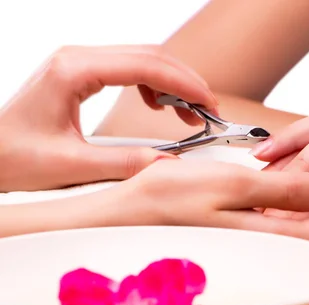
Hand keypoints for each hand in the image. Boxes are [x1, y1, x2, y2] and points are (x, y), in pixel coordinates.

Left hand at [0, 45, 217, 191]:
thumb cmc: (11, 157)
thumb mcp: (71, 166)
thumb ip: (125, 164)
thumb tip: (168, 163)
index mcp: (73, 72)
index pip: (144, 65)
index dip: (184, 83)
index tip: (209, 104)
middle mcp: (77, 59)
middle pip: (149, 55)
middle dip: (185, 81)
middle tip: (209, 110)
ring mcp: (78, 63)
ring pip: (142, 60)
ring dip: (172, 82)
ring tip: (190, 113)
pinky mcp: (80, 74)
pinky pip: (128, 69)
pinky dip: (153, 86)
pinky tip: (160, 106)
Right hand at [118, 159, 308, 247]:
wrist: (128, 214)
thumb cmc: (172, 199)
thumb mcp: (235, 185)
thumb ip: (290, 191)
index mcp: (278, 241)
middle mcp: (275, 248)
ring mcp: (263, 241)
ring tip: (307, 159)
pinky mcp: (251, 232)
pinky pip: (287, 217)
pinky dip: (293, 194)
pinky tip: (281, 172)